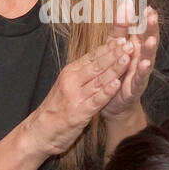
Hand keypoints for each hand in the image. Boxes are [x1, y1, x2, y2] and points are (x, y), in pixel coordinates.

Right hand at [25, 38, 128, 155]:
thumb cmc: (55, 108)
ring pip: (99, 80)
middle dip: (115, 54)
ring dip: (114, 69)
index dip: (108, 47)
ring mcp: (75, 97)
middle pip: (97, 65)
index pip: (92, 57)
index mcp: (69, 73)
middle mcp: (71, 82)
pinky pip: (96, 99)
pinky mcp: (79, 112)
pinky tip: (117, 84)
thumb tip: (99, 59)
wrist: (39, 131)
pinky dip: (107, 91)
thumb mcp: (66, 85)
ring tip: (127, 59)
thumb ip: (81, 73)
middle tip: (129, 44)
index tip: (122, 38)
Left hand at [101, 0, 157, 122]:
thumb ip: (121, 27)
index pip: (142, 30)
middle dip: (150, 28)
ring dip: (149, 48)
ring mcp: (140, 72)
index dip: (145, 19)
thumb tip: (126, 3)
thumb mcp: (116, 46)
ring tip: (150, 38)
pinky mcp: (136, 86)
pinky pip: (141, 77)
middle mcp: (141, 57)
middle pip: (148, 40)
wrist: (114, 102)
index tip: (147, 6)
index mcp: (136, 47)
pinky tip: (145, 63)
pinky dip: (143, 70)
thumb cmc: (117, 71)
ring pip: (147, 57)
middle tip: (152, 16)